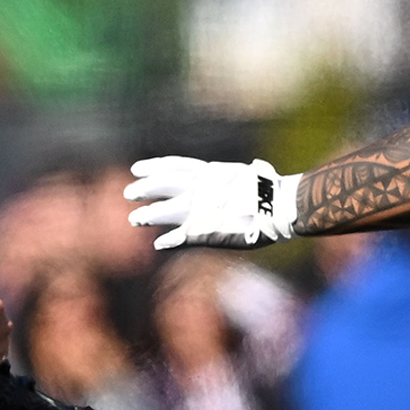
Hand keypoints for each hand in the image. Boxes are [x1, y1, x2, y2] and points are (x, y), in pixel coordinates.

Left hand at [124, 156, 300, 249]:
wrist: (280, 206)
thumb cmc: (269, 191)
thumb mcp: (243, 176)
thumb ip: (227, 178)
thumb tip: (246, 169)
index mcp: (210, 172)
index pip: (174, 166)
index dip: (154, 166)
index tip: (136, 168)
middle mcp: (199, 188)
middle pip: (162, 185)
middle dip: (144, 188)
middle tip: (129, 193)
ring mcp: (199, 208)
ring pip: (164, 211)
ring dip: (148, 215)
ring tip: (134, 219)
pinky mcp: (203, 229)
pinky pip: (179, 236)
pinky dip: (168, 240)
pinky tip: (158, 243)